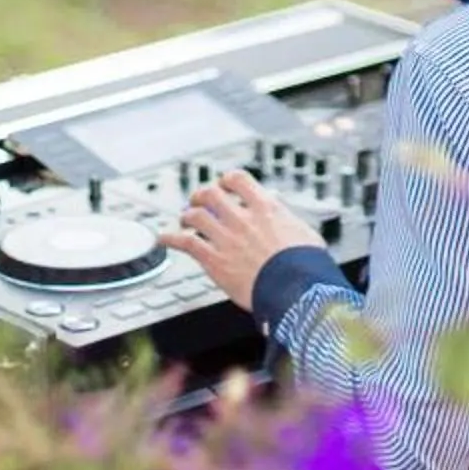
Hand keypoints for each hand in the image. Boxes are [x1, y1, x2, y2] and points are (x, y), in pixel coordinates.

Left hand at [161, 170, 325, 309]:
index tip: (224, 185)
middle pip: (210, 194)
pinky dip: (170, 238)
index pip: (238, 179)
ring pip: (194, 215)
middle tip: (198, 201)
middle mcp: (242, 218)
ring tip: (184, 220)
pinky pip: (185, 242)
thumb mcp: (304, 233)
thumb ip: (286, 222)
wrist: (295, 289)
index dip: (227, 180)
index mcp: (265, 208)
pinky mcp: (214, 260)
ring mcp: (226, 238)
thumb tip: (283, 216)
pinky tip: (162, 238)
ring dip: (186, 216)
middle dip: (201, 195)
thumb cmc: (306, 266)